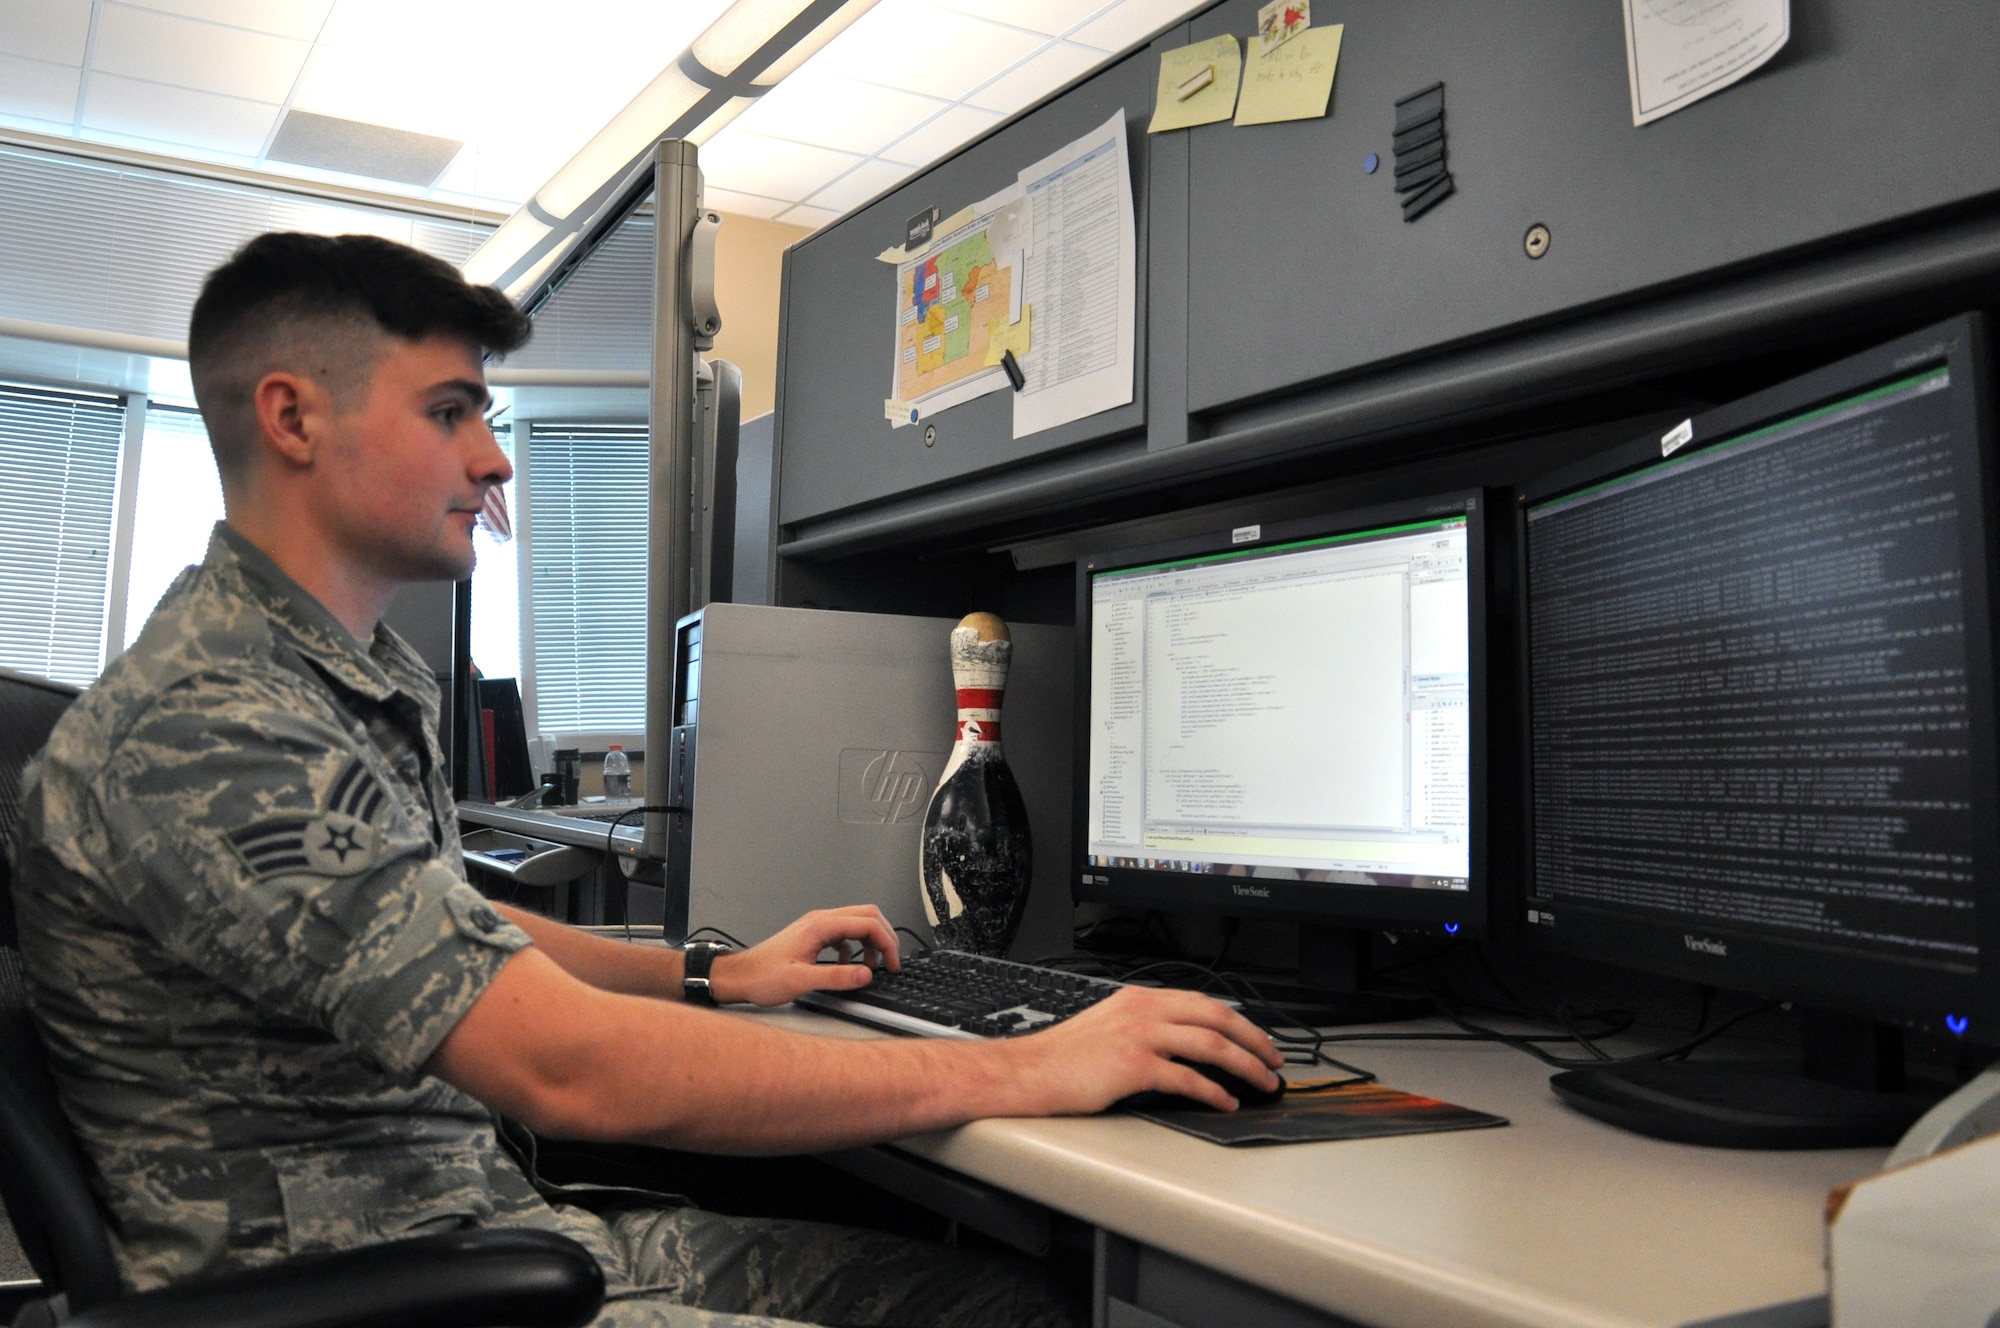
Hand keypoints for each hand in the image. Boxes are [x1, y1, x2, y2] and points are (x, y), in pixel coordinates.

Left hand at [707, 906, 899, 1006]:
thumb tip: (866, 974)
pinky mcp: (813, 935)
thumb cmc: (763, 976)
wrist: (740, 976)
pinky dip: (854, 947)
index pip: (868, 923)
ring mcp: (817, 926)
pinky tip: (847, 964)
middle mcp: (820, 920)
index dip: (887, 943)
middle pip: (867, 915)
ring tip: (870, 967)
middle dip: (884, 937)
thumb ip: (836, 977)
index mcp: (820, 926)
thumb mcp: (801, 981)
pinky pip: (844, 933)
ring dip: (870, 942)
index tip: (893, 964)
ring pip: (857, 923)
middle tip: (890, 961)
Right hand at [1000, 987, 1282, 1113]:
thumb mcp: (1108, 1024)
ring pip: (1211, 1044)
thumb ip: (1144, 1025)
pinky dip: (1213, 1092)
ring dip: (1245, 1065)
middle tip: (1274, 1060)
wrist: (1029, 1071)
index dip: (1237, 1021)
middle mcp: (1144, 1011)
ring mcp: (1140, 1036)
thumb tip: (1180, 1044)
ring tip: (1262, 1083)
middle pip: (1217, 1017)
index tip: (1256, 1038)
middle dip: (1254, 1039)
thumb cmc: (1063, 1056)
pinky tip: (1225, 1103)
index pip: (1203, 1002)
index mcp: (1140, 998)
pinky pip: (1187, 1078)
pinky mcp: (1134, 1066)